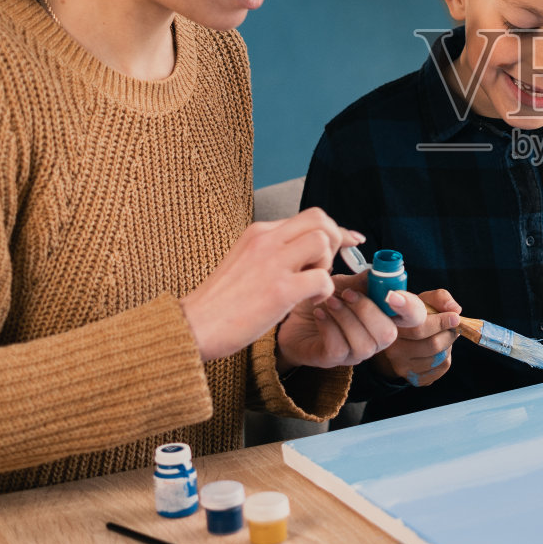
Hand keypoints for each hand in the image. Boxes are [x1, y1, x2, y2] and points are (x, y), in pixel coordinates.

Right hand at [180, 207, 357, 361]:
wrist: (193, 326)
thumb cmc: (221, 302)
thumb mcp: (245, 262)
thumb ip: (274, 252)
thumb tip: (308, 250)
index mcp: (259, 233)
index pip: (309, 217)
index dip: (335, 230)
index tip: (349, 241)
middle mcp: (266, 240)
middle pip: (321, 219)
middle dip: (335, 240)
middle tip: (325, 267)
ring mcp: (272, 264)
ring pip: (323, 242)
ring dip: (327, 265)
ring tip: (312, 284)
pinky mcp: (279, 290)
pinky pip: (322, 279)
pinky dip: (325, 291)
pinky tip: (311, 302)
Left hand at [276, 270, 431, 369]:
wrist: (291, 317)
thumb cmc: (323, 299)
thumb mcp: (344, 283)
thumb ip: (365, 279)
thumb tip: (380, 270)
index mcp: (385, 316)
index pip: (413, 317)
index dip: (409, 306)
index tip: (391, 294)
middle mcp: (375, 339)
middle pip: (389, 334)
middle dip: (368, 310)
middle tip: (347, 293)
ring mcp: (355, 353)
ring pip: (364, 344)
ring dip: (346, 317)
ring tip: (329, 301)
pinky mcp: (332, 360)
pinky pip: (339, 348)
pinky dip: (329, 326)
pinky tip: (319, 313)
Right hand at [374, 288, 462, 386]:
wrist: (404, 339)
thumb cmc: (417, 315)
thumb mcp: (424, 300)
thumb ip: (440, 298)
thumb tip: (455, 309)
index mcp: (392, 325)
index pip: (418, 328)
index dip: (440, 322)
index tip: (455, 317)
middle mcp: (392, 347)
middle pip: (433, 344)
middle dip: (449, 333)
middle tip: (453, 324)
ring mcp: (401, 365)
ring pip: (439, 356)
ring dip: (448, 344)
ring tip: (441, 335)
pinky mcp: (413, 378)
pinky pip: (441, 368)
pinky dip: (446, 356)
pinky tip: (437, 349)